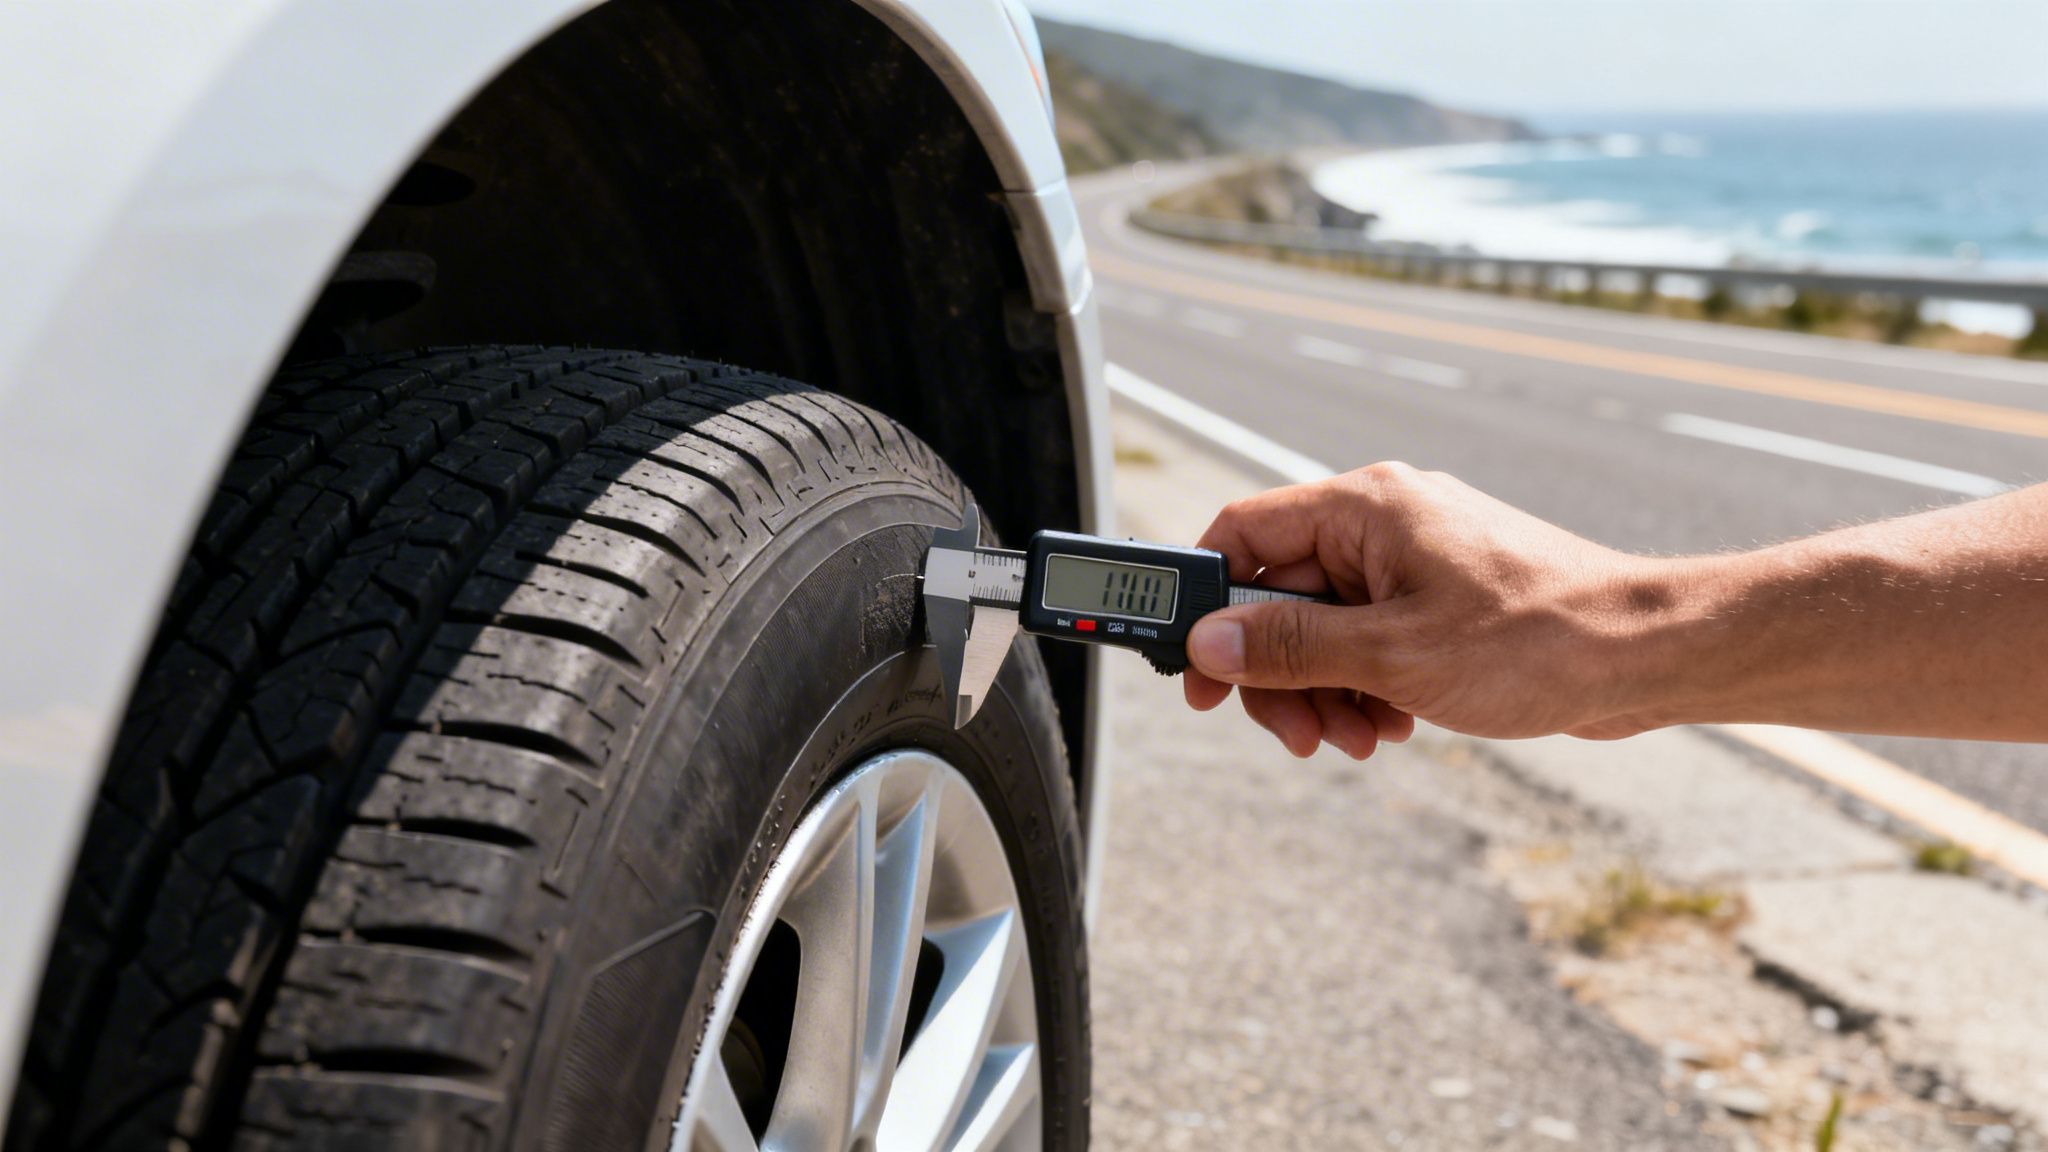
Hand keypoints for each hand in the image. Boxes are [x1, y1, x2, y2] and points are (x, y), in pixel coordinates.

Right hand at [1183, 463, 1662, 758]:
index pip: (1242, 533)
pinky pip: (1368, 642)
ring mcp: (1413, 562)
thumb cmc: (1539, 638)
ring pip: (1322, 629)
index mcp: (1366, 508)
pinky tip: (1392, 725)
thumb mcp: (1395, 654)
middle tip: (1293, 734)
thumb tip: (1209, 641)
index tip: (1195, 666)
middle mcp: (1383, 523)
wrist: (1647, 654)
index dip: (1204, 600)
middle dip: (1277, 672)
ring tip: (1359, 737)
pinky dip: (1365, 688)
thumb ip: (1291, 647)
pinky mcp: (1439, 601)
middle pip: (1278, 595)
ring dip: (1323, 692)